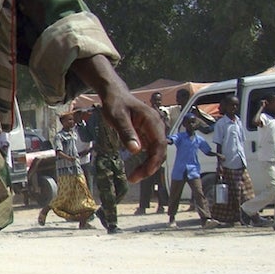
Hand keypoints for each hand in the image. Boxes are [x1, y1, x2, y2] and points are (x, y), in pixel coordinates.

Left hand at [74, 55, 166, 181]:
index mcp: (152, 121)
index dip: (154, 160)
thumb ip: (126, 132)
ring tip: (134, 177)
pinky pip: (150, 150)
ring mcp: (152, 131)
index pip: (159, 144)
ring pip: (155, 152)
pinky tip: (136, 169)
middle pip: (159, 151)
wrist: (115, 95)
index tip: (145, 173)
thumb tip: (135, 151)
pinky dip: (145, 161)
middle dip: (150, 167)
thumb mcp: (117, 117)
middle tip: (134, 179)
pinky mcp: (147, 135)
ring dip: (147, 166)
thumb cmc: (115, 104)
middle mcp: (156, 127)